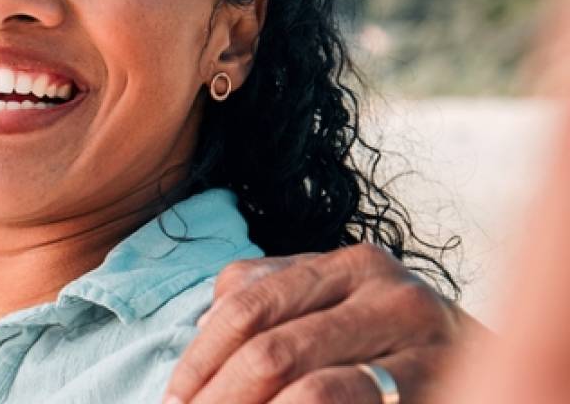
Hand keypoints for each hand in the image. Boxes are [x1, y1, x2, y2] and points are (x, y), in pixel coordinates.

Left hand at [164, 244, 477, 403]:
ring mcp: (422, 342)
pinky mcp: (437, 385)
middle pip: (270, 348)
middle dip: (217, 397)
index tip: (173, 399)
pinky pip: (341, 403)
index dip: (199, 358)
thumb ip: (270, 299)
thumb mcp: (332, 306)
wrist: (480, 372)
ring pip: (306, 388)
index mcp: (352, 264)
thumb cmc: (389, 344)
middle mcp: (391, 292)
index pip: (246, 305)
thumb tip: (200, 333)